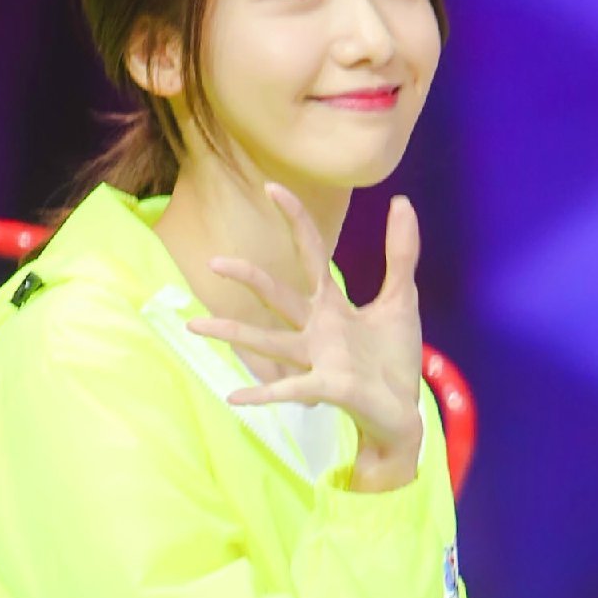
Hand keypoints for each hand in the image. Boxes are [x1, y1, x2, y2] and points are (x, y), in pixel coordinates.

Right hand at [190, 182, 424, 491]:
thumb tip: (400, 201)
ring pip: (269, 342)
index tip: (272, 188)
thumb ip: (400, 252)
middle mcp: (316, 329)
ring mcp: (318, 358)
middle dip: (248, 279)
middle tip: (215, 262)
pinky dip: (263, 394)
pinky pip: (289, 390)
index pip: (309, 253)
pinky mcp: (327, 387)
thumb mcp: (402, 299)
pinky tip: (234, 397)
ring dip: (234, 335)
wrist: (402, 409)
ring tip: (195, 326)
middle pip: (276, 297)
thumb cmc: (393, 359)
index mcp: (332, 304)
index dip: (294, 219)